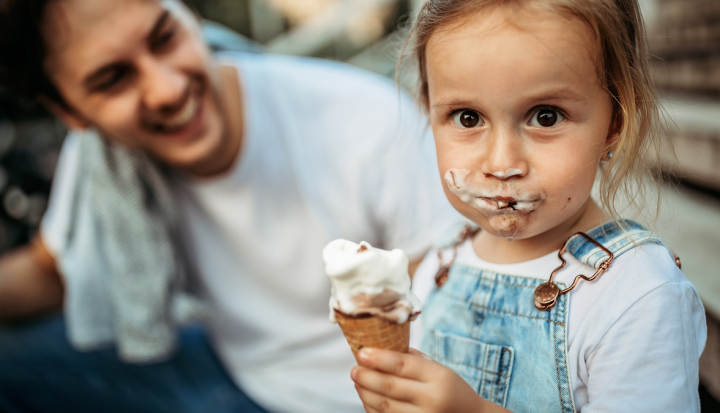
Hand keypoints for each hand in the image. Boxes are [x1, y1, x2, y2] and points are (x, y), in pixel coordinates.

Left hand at [351, 347, 487, 412]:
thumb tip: (380, 347)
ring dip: (365, 392)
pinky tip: (367, 397)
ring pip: (384, 405)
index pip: (402, 365)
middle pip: (389, 387)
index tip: (362, 352)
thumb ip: (413, 359)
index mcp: (439, 377)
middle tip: (355, 369)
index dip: (378, 358)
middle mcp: (431, 399)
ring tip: (358, 381)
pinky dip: (372, 408)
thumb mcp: (440, 369)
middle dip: (366, 376)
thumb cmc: (451, 389)